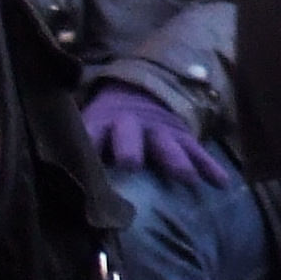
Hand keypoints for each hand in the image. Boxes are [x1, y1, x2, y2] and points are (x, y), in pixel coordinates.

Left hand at [82, 84, 232, 186]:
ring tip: (185, 178)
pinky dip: (209, 167)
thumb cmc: (107, 126)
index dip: (87, 143)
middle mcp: (131, 125)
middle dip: (130, 147)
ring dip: (175, 160)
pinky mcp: (182, 137)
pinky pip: (198, 152)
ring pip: (167, 144)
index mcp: (103, 123)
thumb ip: (77, 150)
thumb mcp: (89, 129)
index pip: (92, 133)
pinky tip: (221, 183)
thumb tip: (59, 185)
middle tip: (130, 163)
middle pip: (130, 135)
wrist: (138, 94)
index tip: (81, 161)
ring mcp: (160, 130)